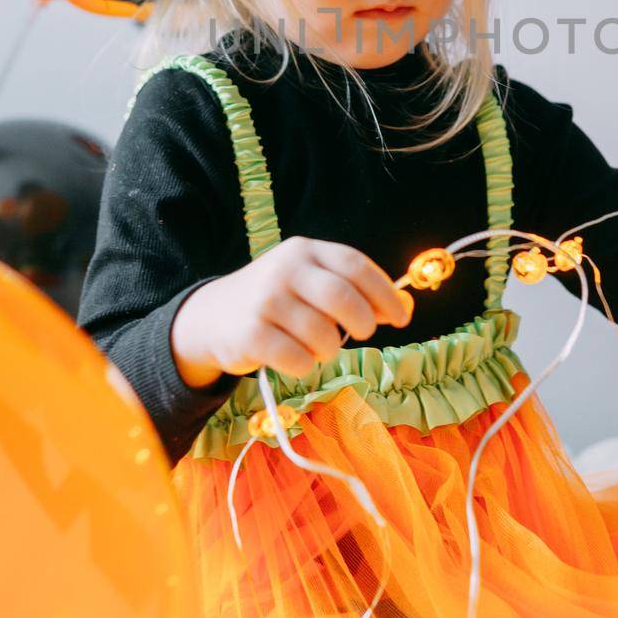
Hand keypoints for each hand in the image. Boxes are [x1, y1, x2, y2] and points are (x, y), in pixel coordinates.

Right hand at [171, 235, 413, 388]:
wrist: (212, 316)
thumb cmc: (277, 300)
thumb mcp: (310, 283)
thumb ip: (354, 291)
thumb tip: (405, 308)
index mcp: (305, 251)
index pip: (355, 265)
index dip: (385, 293)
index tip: (401, 317)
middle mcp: (284, 269)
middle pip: (342, 298)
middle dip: (363, 322)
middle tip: (362, 333)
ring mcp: (264, 301)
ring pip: (323, 336)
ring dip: (330, 350)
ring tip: (319, 347)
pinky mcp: (249, 334)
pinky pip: (298, 360)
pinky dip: (306, 366)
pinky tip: (294, 358)